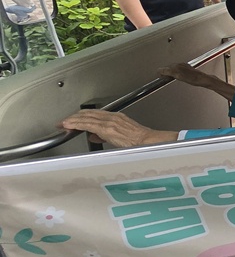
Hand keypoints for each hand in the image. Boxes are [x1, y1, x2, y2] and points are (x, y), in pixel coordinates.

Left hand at [60, 110, 175, 147]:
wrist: (149, 142)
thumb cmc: (140, 141)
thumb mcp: (121, 136)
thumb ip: (105, 135)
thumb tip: (94, 135)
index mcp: (116, 118)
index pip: (94, 114)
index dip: (81, 116)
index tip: (72, 120)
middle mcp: (112, 117)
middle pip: (88, 114)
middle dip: (74, 117)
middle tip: (63, 121)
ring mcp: (109, 122)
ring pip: (86, 117)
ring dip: (72, 120)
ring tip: (63, 123)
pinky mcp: (107, 128)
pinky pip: (88, 124)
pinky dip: (77, 124)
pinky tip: (69, 125)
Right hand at [158, 63, 213, 87]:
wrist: (204, 80)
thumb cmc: (194, 78)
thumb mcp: (179, 75)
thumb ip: (169, 72)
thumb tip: (160, 70)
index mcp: (178, 65)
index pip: (166, 67)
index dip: (161, 71)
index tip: (158, 74)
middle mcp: (182, 65)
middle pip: (169, 67)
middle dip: (165, 71)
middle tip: (161, 76)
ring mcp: (186, 67)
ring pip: (174, 68)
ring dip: (170, 72)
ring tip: (167, 77)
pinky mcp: (189, 71)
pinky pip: (179, 70)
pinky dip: (175, 73)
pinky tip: (176, 76)